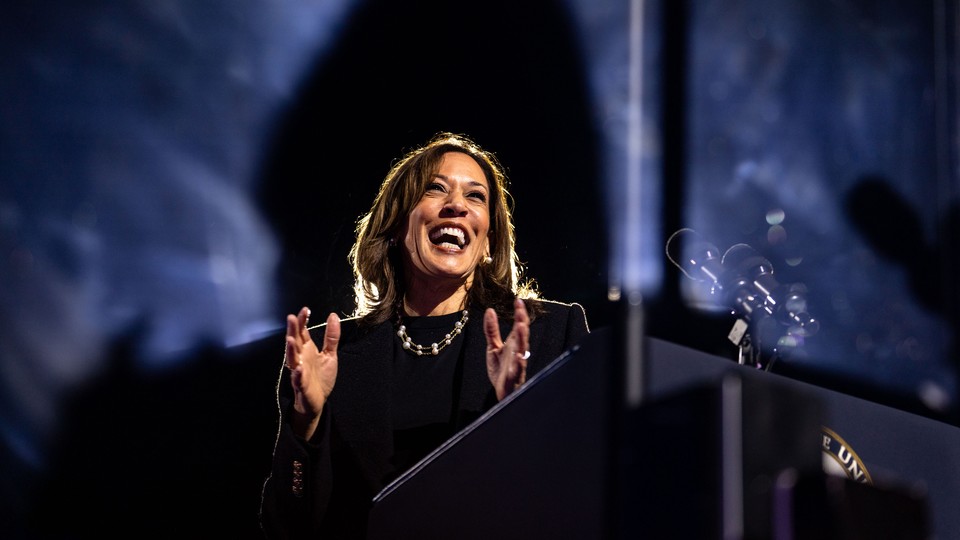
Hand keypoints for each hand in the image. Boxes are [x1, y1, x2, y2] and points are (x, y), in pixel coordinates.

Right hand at [284, 307, 339, 439]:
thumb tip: (333, 315)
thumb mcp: (330, 354)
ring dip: (290, 350)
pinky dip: (297, 374)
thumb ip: (331, 336)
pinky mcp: (302, 386)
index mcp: (307, 350)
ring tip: (290, 340)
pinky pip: (298, 380)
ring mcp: (300, 372)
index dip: (302, 321)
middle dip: (292, 331)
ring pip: (292, 359)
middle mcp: (301, 358)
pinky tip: (298, 368)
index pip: (302, 332)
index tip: (305, 309)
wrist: (318, 401)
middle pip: (294, 342)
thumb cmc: (321, 378)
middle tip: (291, 318)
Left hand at [484, 298, 530, 400]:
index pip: (519, 325)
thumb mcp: (493, 347)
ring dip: (522, 339)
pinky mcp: (514, 377)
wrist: (502, 392)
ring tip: (521, 327)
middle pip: (522, 335)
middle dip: (522, 322)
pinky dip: (519, 363)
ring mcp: (517, 364)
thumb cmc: (501, 369)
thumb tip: (490, 310)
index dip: (519, 313)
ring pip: (522, 350)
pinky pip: (518, 370)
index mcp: (514, 344)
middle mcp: (518, 352)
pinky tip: (519, 356)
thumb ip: (492, 330)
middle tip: (520, 310)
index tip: (518, 300)